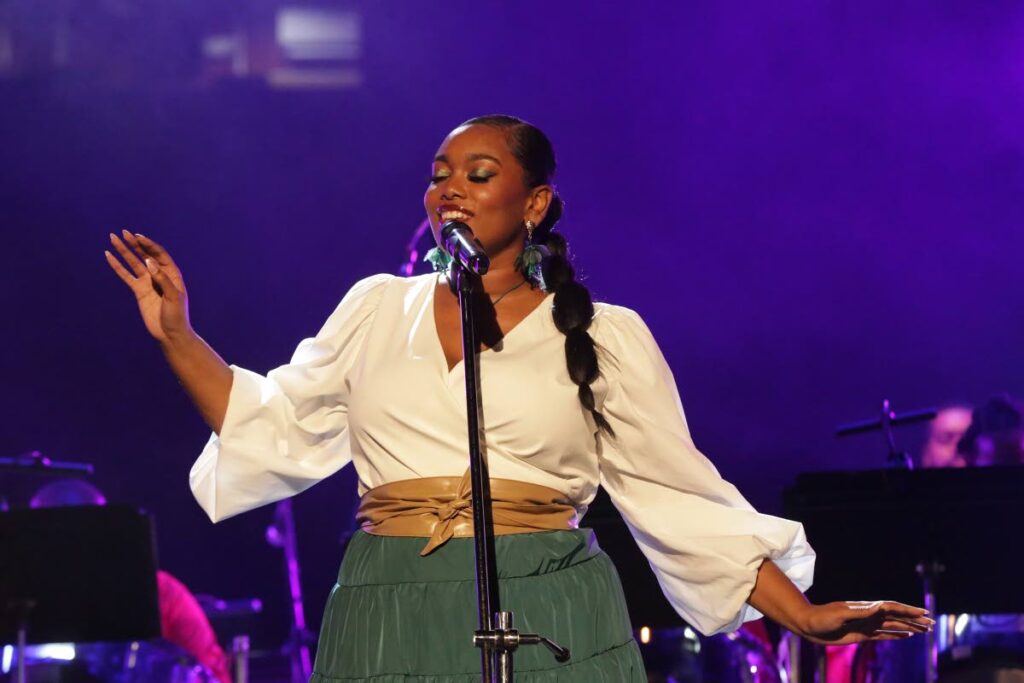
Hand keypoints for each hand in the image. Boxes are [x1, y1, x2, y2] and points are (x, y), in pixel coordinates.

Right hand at [105, 230, 190, 343]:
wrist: (170, 333)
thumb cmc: (177, 316)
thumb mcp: (173, 297)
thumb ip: (162, 279)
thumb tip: (149, 262)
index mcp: (172, 274)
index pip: (159, 254)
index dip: (149, 245)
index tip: (137, 237)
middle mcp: (159, 275)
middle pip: (145, 255)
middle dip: (135, 243)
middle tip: (123, 232)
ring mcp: (148, 282)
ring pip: (134, 263)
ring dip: (124, 251)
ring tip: (113, 238)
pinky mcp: (139, 291)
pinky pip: (126, 276)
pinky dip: (117, 266)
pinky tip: (109, 256)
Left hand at [800, 600, 933, 644]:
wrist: (809, 624)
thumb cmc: (822, 617)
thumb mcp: (841, 613)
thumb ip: (861, 611)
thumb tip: (880, 607)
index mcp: (866, 608)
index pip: (892, 608)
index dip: (908, 610)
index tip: (923, 613)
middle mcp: (869, 615)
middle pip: (896, 617)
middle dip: (914, 619)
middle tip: (931, 623)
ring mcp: (867, 624)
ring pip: (893, 626)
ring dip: (909, 627)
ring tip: (925, 630)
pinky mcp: (862, 634)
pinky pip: (884, 635)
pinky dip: (897, 635)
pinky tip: (907, 636)